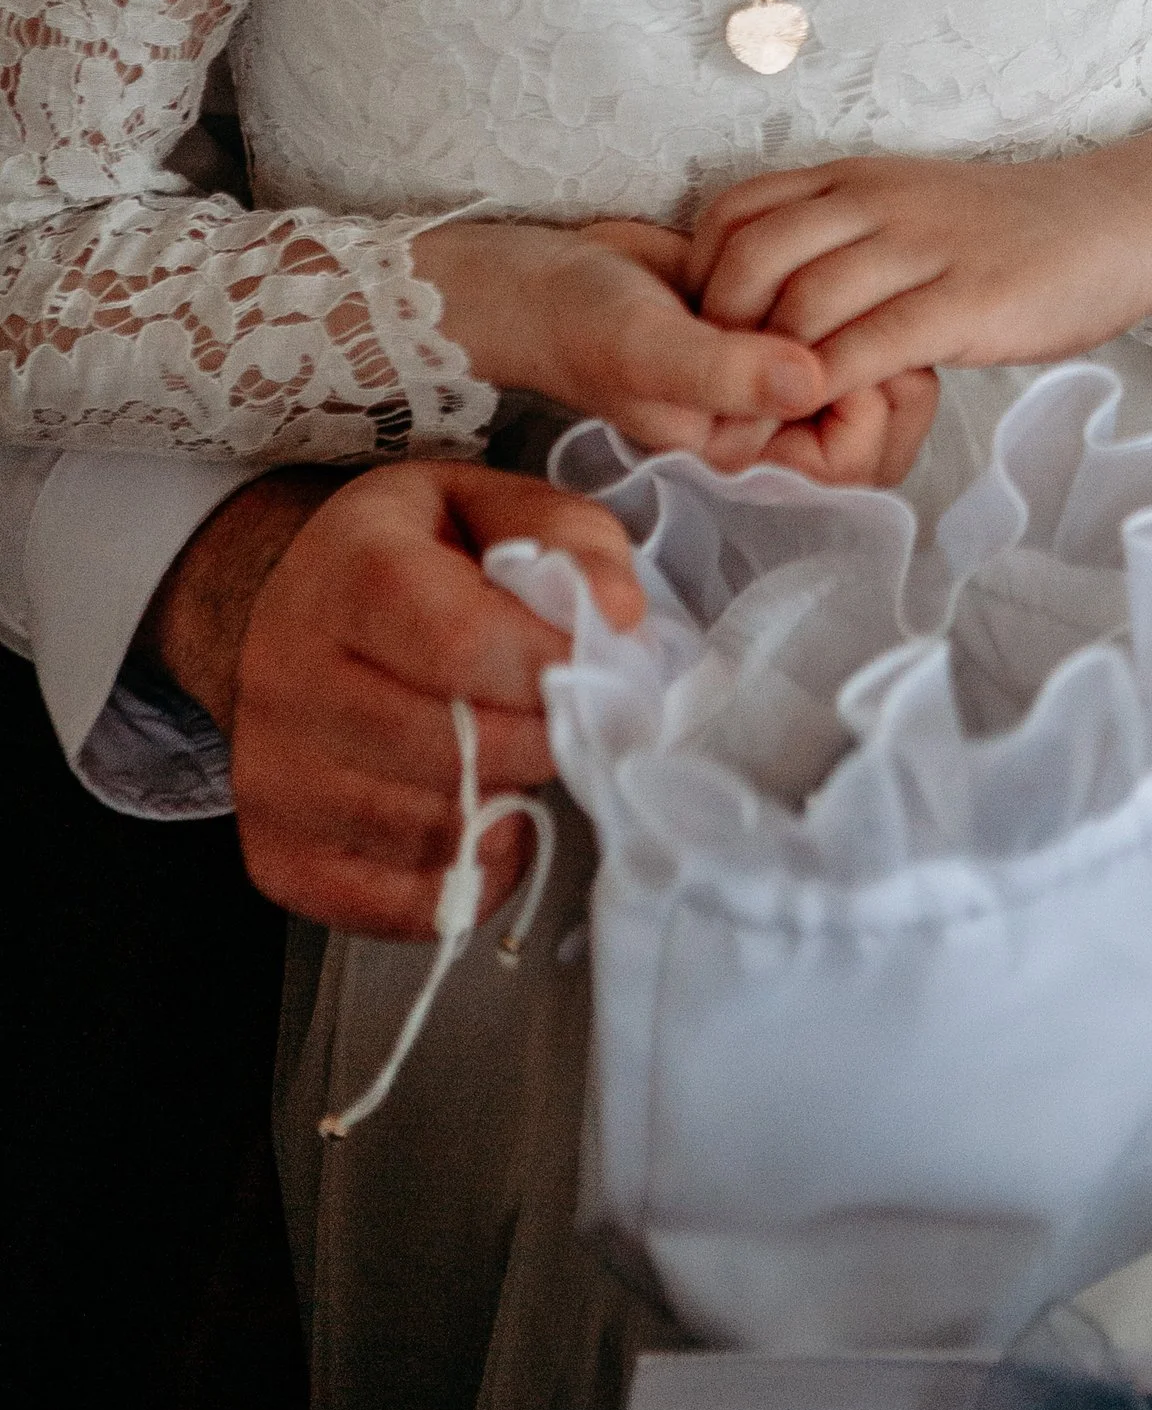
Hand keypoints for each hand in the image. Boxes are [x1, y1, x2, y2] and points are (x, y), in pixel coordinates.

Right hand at [142, 460, 645, 939]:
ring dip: (507, 806)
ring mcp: (274, 779)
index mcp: (350, 575)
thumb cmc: (405, 556)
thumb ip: (566, 538)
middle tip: (568, 718)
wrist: (282, 609)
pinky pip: (405, 906)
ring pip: (433, 832)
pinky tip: (484, 819)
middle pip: (452, 750)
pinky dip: (470, 875)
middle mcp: (290, 680)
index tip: (600, 667)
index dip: (550, 667)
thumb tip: (619, 613)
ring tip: (517, 756)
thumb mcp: (484, 504)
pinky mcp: (278, 858)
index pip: (460, 644)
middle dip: (542, 741)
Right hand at [411, 212, 936, 474]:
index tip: (834, 347)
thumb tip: (814, 377)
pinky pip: (849, 319)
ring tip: (834, 281)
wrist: (553, 278)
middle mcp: (777, 421)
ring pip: (875, 364)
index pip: (854, 460)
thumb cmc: (585, 325)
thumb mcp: (646, 350)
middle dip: (886, 361)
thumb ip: (724, 372)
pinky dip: (848, 289)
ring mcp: (781, 371)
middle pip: (884, 419)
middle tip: (855, 306)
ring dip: (868, 319)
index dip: (866, 402)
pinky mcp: (782, 321)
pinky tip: (819, 257)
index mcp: (752, 453)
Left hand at [686, 131, 1151, 404]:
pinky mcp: (970, 300)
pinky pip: (872, 344)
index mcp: (853, 178)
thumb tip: (760, 304)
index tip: (708, 338)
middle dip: (719, 334)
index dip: (701, 277)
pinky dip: (830, 387)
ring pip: (803, 304)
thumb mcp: (906, 212)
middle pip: (750, 259)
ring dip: (768, 371)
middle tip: (724, 391)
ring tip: (764, 417)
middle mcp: (877, 201)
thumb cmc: (1004, 234)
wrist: (1115, 222)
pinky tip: (824, 415)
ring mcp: (925, 248)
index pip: (734, 212)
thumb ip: (838, 243)